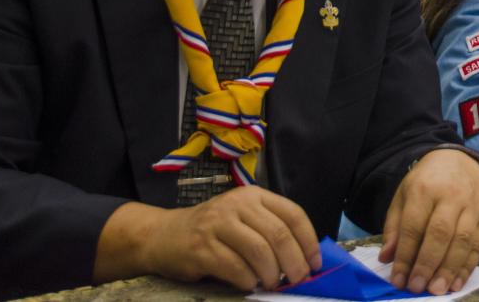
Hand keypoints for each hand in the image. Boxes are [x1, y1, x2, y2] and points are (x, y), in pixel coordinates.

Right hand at [143, 186, 320, 290]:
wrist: (164, 235)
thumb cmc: (213, 230)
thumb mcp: (243, 218)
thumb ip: (270, 229)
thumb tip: (304, 259)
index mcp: (253, 195)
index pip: (292, 214)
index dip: (308, 241)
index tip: (315, 263)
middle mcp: (237, 205)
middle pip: (278, 234)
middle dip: (294, 262)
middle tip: (298, 280)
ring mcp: (217, 224)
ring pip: (259, 251)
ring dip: (272, 273)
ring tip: (272, 283)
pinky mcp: (201, 247)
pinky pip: (235, 268)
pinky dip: (248, 280)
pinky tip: (249, 283)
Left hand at [379, 148, 478, 294]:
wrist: (460, 161)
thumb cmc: (427, 182)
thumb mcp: (404, 196)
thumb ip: (395, 227)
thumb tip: (387, 257)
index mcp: (424, 189)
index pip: (413, 226)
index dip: (406, 255)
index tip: (398, 279)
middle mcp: (451, 196)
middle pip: (440, 233)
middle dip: (428, 263)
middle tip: (417, 287)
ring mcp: (472, 206)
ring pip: (462, 240)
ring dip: (449, 269)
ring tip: (437, 290)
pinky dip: (468, 267)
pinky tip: (456, 283)